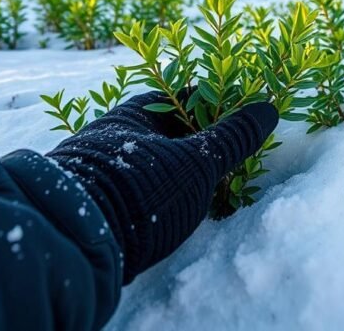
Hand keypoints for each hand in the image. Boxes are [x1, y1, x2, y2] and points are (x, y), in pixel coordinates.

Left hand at [47, 90, 277, 281]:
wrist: (75, 247)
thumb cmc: (140, 190)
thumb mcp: (196, 162)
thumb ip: (232, 138)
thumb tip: (268, 107)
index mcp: (133, 114)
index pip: (179, 96)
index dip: (214, 102)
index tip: (243, 114)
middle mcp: (113, 137)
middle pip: (167, 130)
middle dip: (201, 140)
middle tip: (235, 153)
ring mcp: (103, 173)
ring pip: (154, 163)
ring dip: (182, 171)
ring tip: (214, 185)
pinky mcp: (100, 207)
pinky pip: (140, 190)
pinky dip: (164, 195)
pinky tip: (179, 210)